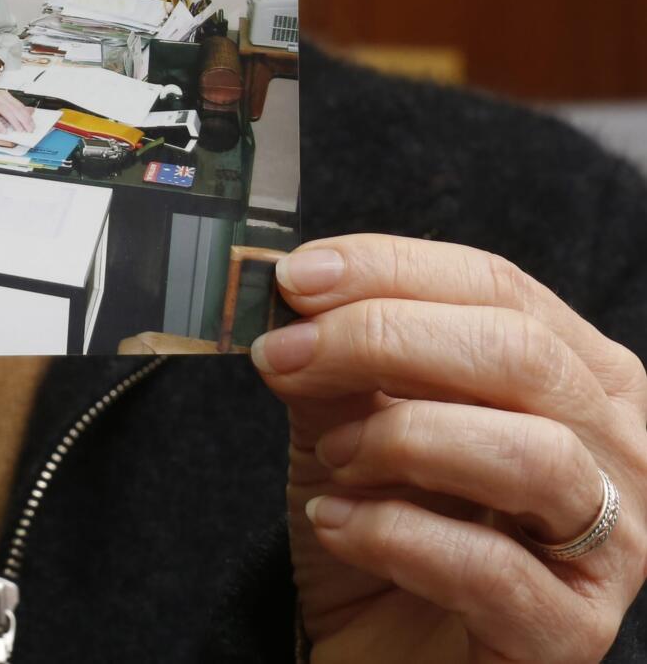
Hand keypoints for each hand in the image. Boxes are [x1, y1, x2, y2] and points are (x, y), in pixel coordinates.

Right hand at [0, 88, 34, 133]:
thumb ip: (13, 108)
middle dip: (24, 120)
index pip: (19, 106)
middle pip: (15, 109)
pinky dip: (0, 125)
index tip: (32, 124)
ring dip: (15, 123)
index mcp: (4, 95)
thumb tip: (29, 112)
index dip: (27, 116)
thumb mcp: (0, 105)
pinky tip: (4, 131)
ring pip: (7, 112)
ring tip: (20, 130)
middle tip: (29, 129)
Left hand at [252, 234, 646, 662]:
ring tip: (331, 457)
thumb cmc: (382, 527)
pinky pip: (494, 570)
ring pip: (531, 453)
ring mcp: (612, 545)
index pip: (496, 285)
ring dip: (404, 438)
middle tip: (283, 353)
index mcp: (575, 374)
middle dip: (382, 338)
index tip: (295, 277)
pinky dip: (395, 536)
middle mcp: (617, 448)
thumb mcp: (349, 421)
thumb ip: (339, 360)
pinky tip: (335, 525)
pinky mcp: (571, 633)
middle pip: (519, 353)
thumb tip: (299, 294)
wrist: (381, 648)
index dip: (389, 270)